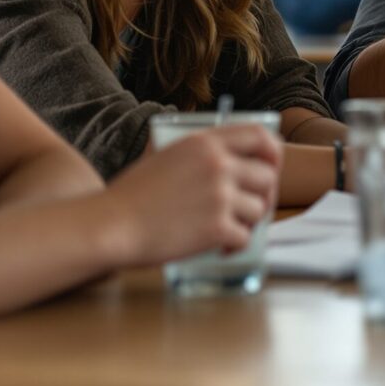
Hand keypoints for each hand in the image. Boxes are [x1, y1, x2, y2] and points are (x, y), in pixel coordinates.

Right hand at [103, 124, 283, 265]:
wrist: (111, 225)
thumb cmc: (132, 195)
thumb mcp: (167, 156)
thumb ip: (201, 155)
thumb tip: (232, 164)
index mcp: (205, 142)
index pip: (260, 136)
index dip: (273, 152)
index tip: (271, 166)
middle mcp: (218, 165)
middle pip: (268, 176)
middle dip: (264, 195)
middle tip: (250, 209)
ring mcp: (220, 196)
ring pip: (259, 209)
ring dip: (247, 222)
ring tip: (227, 229)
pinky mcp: (217, 228)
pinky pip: (245, 237)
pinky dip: (235, 246)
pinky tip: (220, 248)